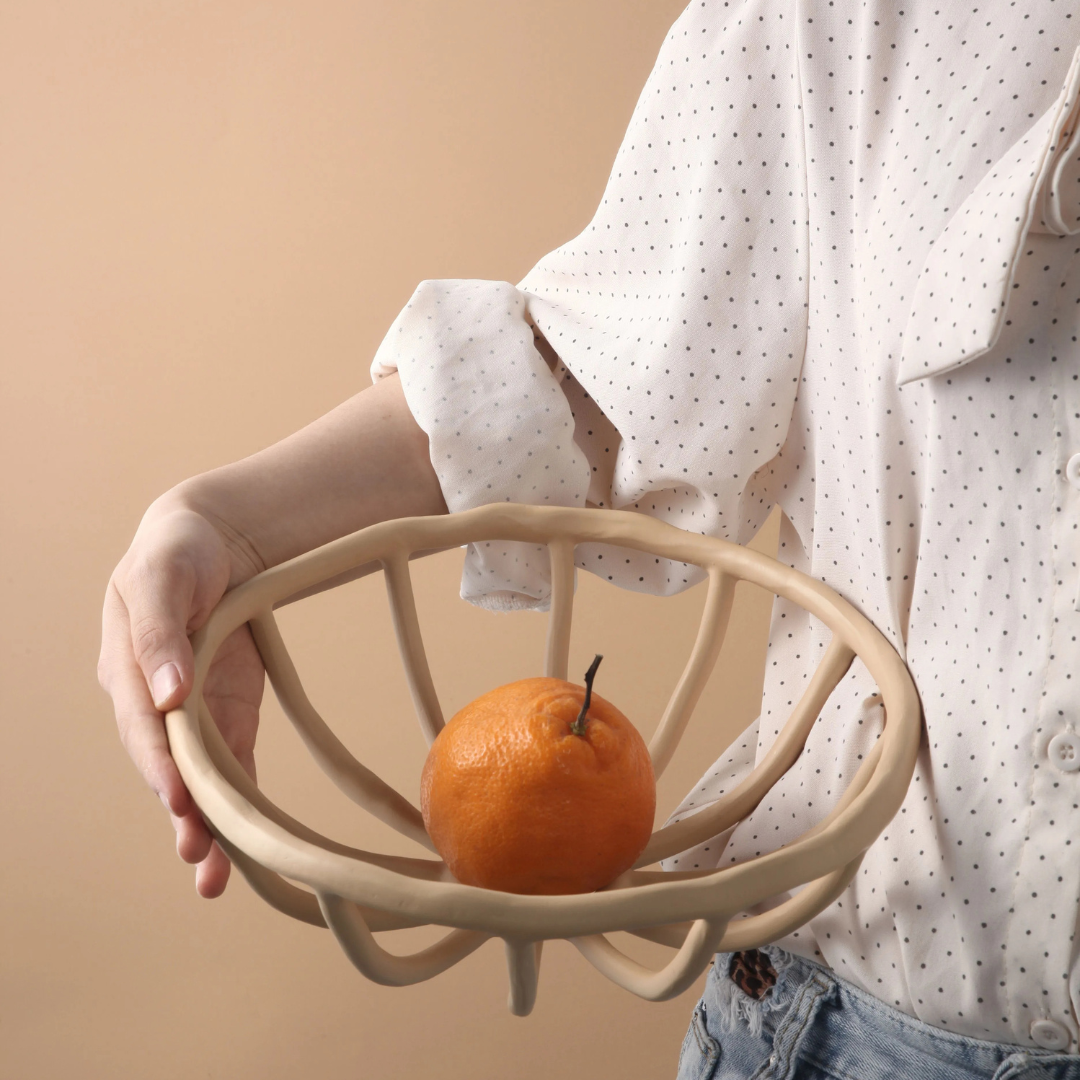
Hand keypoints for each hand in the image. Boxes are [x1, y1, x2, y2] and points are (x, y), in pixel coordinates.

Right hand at [98, 492, 265, 896]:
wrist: (214, 541)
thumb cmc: (177, 554)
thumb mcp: (163, 579)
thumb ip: (160, 632)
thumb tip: (165, 692)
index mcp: (127, 670)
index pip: (142, 728)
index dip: (160, 763)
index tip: (179, 796)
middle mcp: (154, 703)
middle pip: (165, 765)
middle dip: (182, 812)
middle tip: (201, 856)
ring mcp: (193, 713)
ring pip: (197, 778)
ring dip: (207, 825)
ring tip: (217, 877)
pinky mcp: (228, 714)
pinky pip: (233, 763)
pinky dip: (239, 801)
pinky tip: (249, 844)